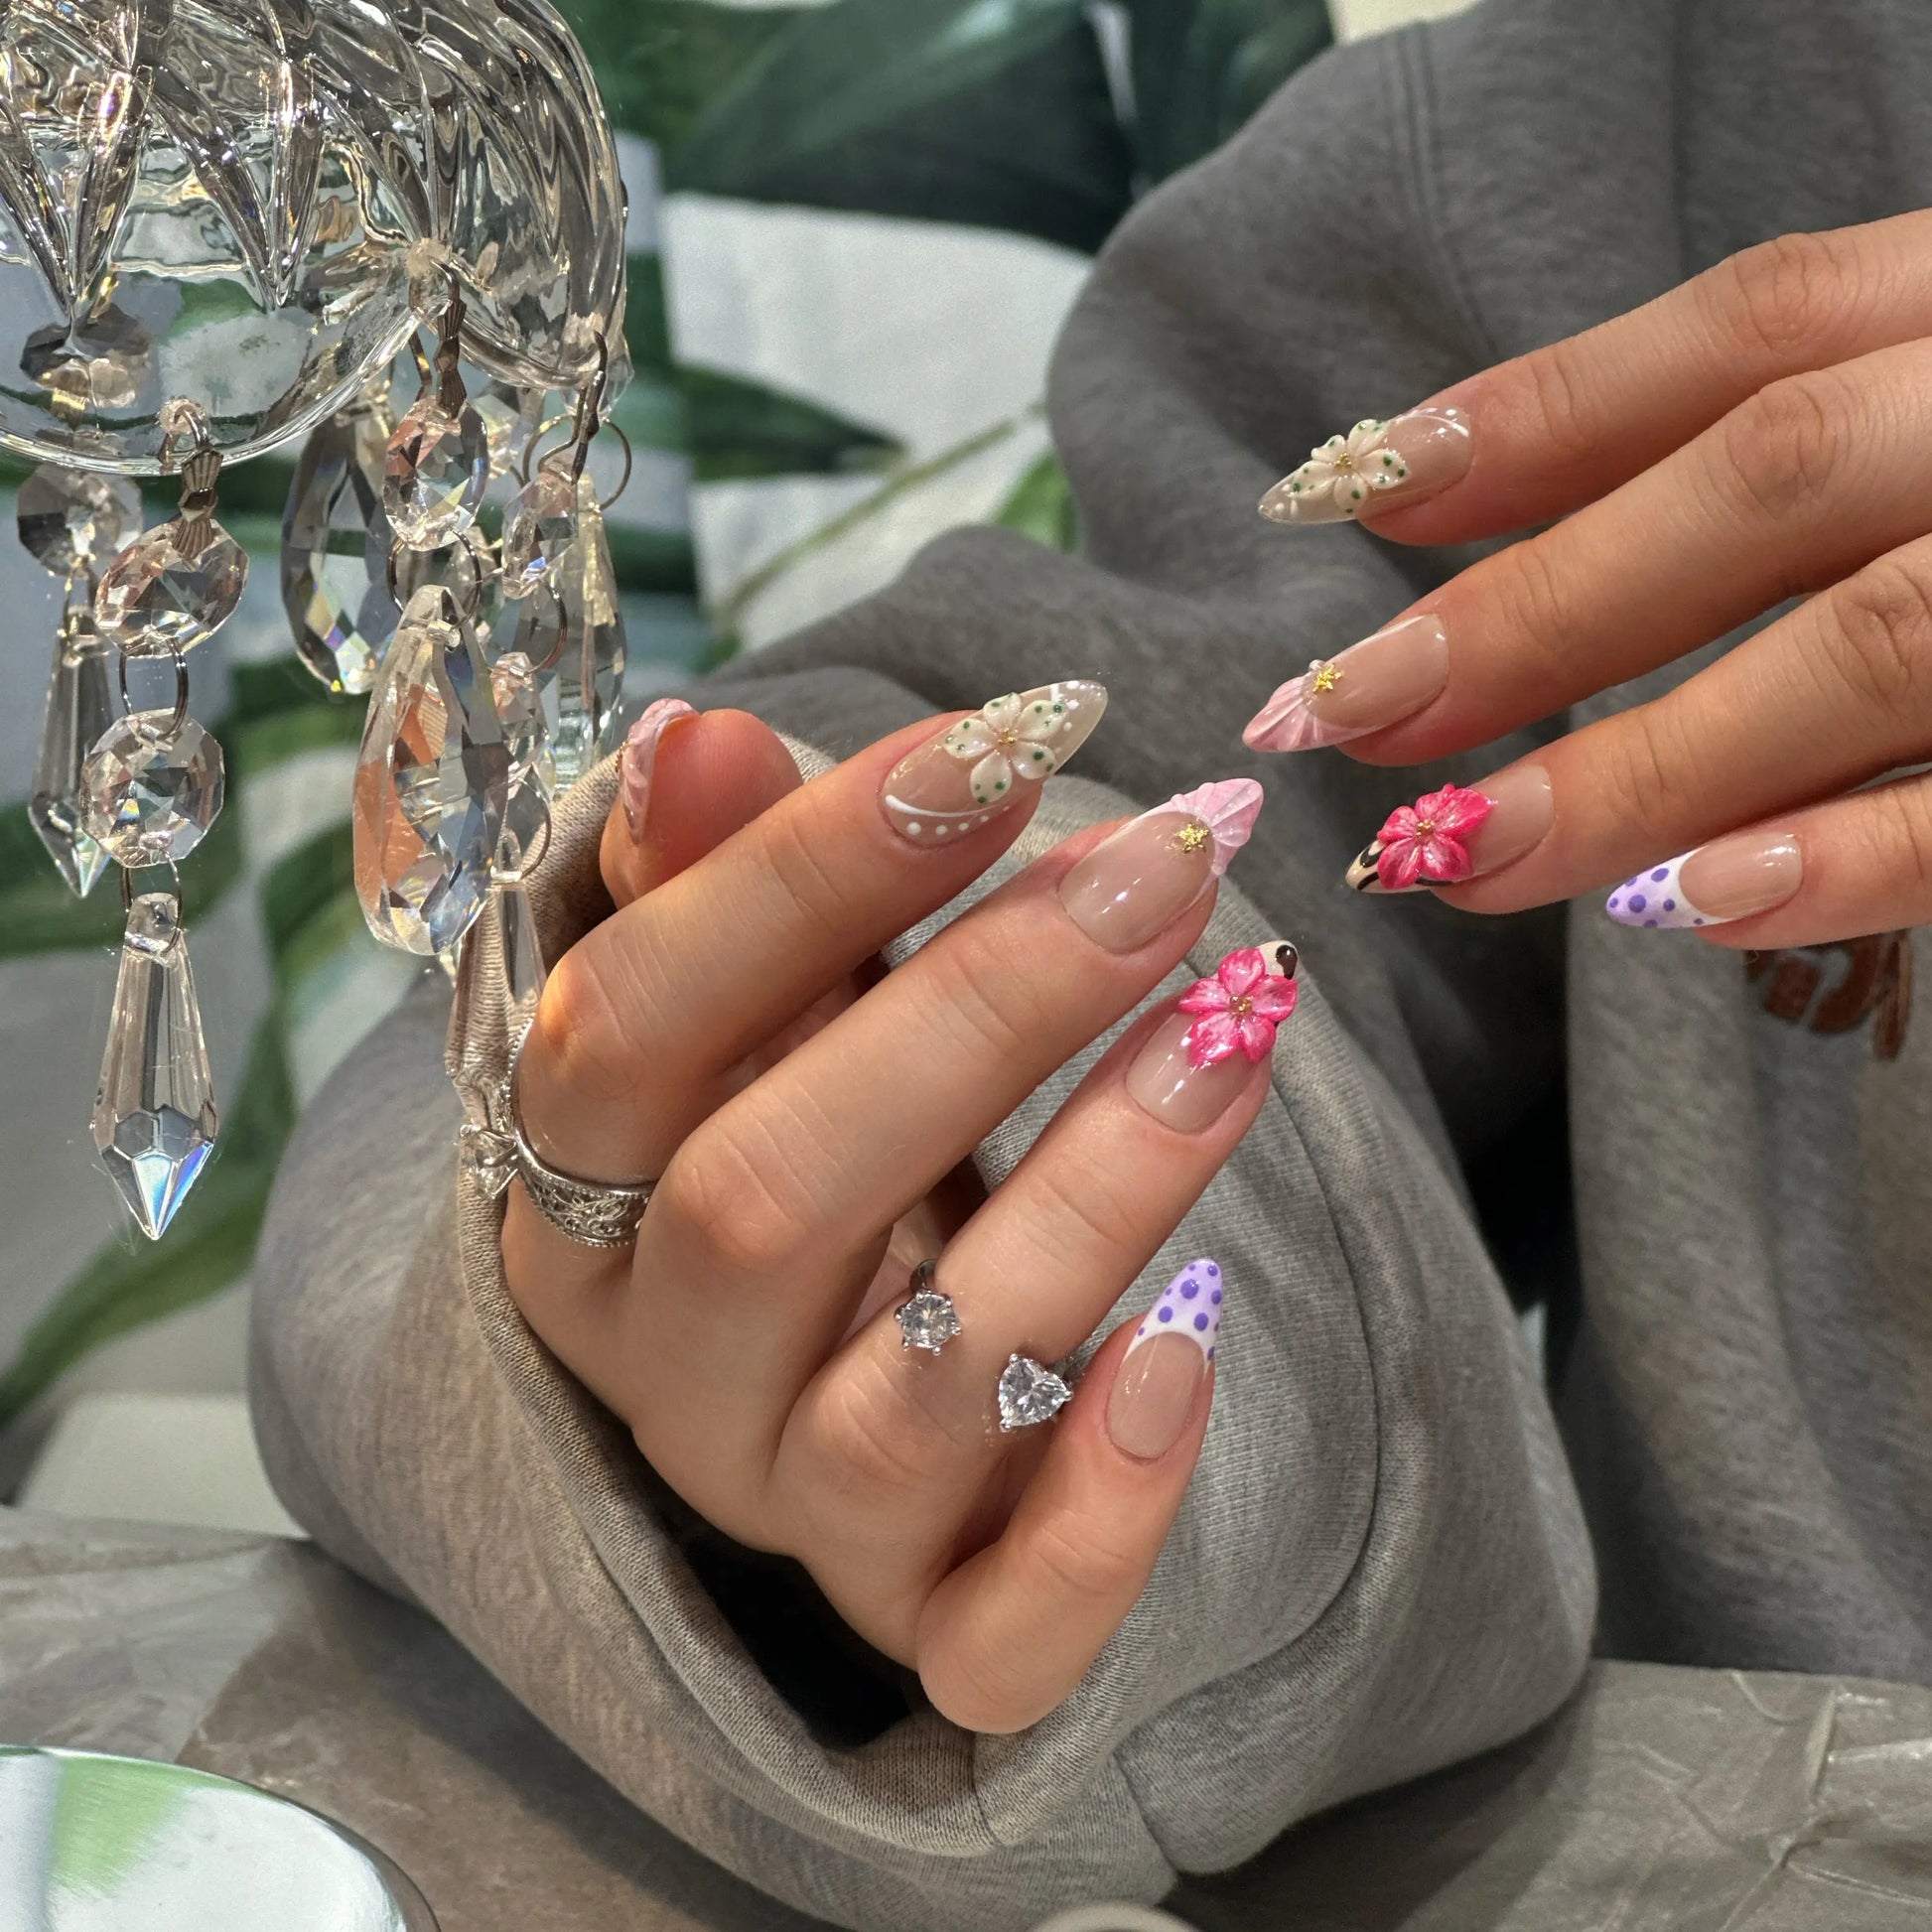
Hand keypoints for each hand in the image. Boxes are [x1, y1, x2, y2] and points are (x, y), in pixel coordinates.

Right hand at [504, 689, 1283, 1730]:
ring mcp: (790, 1509)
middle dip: (979, 1014)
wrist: (865, 1347)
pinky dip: (1104, 1512)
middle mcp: (664, 1370)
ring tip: (1240, 1026)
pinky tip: (1198, 1344)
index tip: (997, 744)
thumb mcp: (765, 998)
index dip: (804, 878)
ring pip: (913, 1399)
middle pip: (767, 1201)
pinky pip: (996, 1635)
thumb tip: (694, 737)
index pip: (633, 1030)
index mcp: (581, 1196)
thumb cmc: (820, 1120)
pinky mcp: (927, 1620)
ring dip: (1094, 1199)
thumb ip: (724, 882)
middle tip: (1166, 868)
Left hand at [1245, 210, 1931, 946]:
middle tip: (1342, 716)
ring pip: (1867, 643)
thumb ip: (1740, 436)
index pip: (1745, 330)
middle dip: (1537, 608)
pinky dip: (1848, 858)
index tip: (1330, 494)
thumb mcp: (1920, 397)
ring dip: (1646, 762)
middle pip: (1766, 479)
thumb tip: (1451, 510)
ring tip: (1458, 851)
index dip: (1529, 417)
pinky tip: (1690, 908)